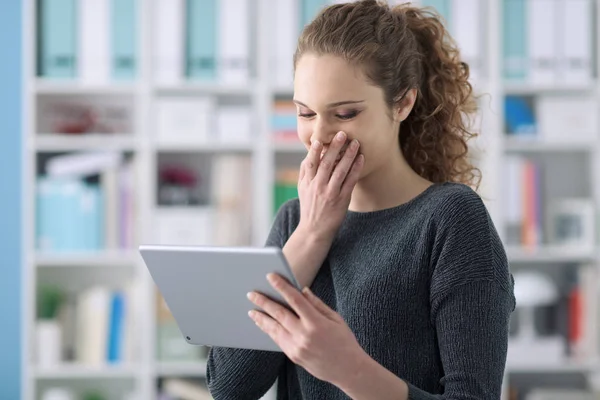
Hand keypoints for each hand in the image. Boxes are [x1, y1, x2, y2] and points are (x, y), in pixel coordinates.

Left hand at [247, 273, 366, 386]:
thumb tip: (302, 290)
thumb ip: (317, 304)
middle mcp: (304, 335)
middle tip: (251, 293)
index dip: (282, 287)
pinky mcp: (294, 356)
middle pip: (279, 314)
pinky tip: (263, 324)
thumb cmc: (344, 341)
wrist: (348, 370)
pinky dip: (269, 330)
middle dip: (264, 302)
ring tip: (252, 310)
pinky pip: (278, 340)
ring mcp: (297, 347)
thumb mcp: (335, 318)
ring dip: (261, 318)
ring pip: (274, 329)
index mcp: (316, 322)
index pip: (295, 300)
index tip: (270, 277)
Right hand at [297, 131, 363, 240]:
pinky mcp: (342, 199)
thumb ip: (304, 172)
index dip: (315, 151)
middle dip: (335, 147)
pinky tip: (361, 159)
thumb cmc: (309, 208)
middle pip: (327, 164)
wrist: (315, 230)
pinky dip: (356, 169)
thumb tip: (308, 155)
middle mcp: (318, 187)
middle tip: (342, 134)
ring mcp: (330, 193)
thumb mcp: (302, 190)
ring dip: (348, 156)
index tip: (320, 139)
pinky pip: (350, 181)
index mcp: (308, 183)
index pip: (310, 163)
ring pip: (340, 171)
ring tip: (355, 143)